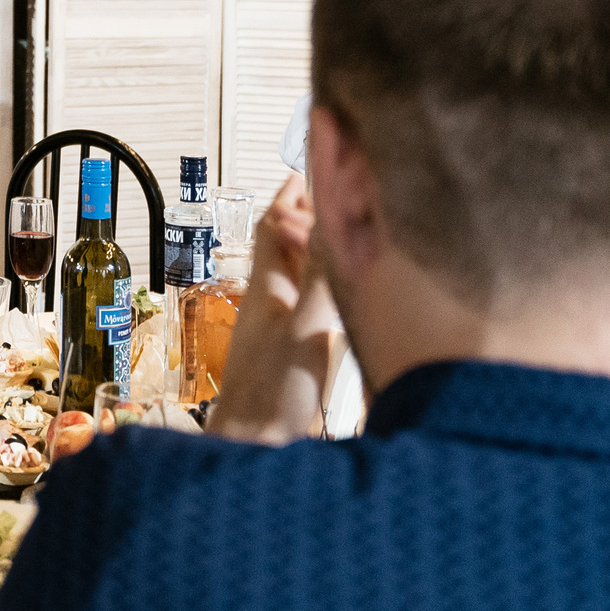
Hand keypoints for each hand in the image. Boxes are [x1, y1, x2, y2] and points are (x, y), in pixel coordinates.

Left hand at [206, 173, 342, 444]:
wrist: (254, 453)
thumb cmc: (270, 398)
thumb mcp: (307, 330)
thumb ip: (324, 277)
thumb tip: (337, 222)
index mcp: (269, 287)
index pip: (279, 222)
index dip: (297, 189)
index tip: (316, 158)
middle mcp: (274, 303)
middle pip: (292, 244)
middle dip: (317, 213)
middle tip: (345, 187)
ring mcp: (283, 330)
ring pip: (304, 276)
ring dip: (327, 250)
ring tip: (356, 231)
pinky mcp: (297, 358)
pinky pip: (317, 309)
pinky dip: (337, 292)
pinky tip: (355, 297)